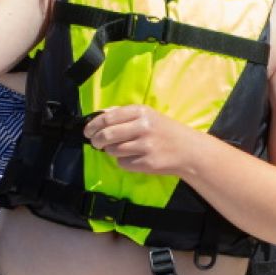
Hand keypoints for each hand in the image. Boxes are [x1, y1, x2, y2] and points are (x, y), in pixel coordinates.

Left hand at [82, 105, 196, 175]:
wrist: (188, 150)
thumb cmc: (164, 130)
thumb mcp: (147, 115)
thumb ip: (123, 113)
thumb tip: (99, 115)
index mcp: (141, 111)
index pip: (107, 118)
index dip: (93, 126)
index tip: (87, 131)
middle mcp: (143, 127)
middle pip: (106, 135)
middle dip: (96, 141)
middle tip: (96, 143)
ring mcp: (145, 145)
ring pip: (113, 151)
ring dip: (111, 151)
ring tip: (121, 149)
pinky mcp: (147, 162)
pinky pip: (123, 163)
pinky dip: (123, 162)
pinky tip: (134, 157)